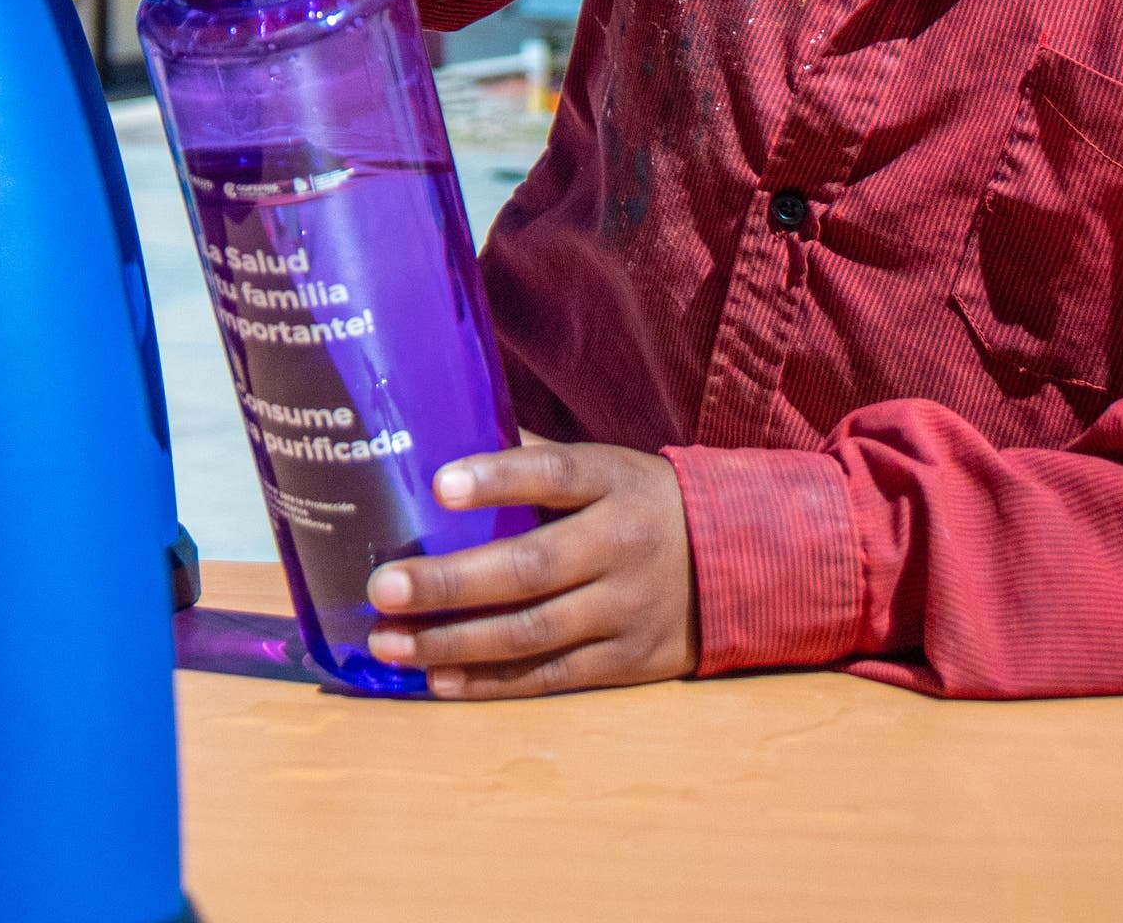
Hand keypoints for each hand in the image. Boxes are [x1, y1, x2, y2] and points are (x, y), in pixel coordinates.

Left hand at [363, 439, 695, 698]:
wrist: (740, 563)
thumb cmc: (641, 505)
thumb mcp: (607, 467)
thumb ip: (536, 460)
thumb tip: (446, 441)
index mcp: (612, 482)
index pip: (554, 474)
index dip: (498, 478)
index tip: (440, 484)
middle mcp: (620, 545)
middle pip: (528, 567)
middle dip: (448, 582)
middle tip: (382, 589)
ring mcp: (625, 609)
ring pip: (531, 632)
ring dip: (453, 642)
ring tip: (388, 644)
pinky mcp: (627, 662)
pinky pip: (551, 676)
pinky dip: (492, 682)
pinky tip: (438, 679)